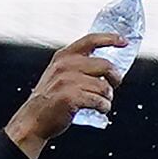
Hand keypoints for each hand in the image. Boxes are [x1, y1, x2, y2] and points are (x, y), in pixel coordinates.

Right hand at [3, 33, 126, 152]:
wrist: (33, 120)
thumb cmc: (50, 99)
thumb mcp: (59, 74)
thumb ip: (78, 66)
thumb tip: (107, 66)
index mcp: (64, 57)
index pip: (91, 40)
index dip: (110, 39)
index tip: (123, 41)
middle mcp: (65, 66)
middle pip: (105, 64)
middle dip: (115, 77)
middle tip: (114, 86)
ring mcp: (67, 81)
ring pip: (104, 86)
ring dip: (108, 97)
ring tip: (102, 102)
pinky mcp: (70, 98)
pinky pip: (99, 101)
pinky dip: (104, 107)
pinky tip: (100, 109)